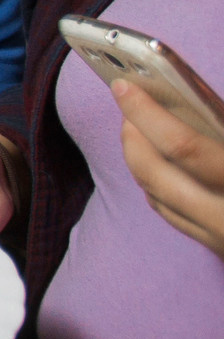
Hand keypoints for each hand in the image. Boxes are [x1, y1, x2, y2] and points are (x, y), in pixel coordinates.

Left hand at [113, 76, 223, 257]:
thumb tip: (207, 105)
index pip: (185, 148)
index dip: (149, 114)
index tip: (124, 86)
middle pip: (154, 175)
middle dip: (130, 135)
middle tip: (126, 102)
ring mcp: (222, 239)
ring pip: (156, 197)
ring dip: (137, 158)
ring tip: (137, 124)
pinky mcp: (221, 252)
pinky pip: (171, 215)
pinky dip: (155, 184)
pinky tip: (157, 161)